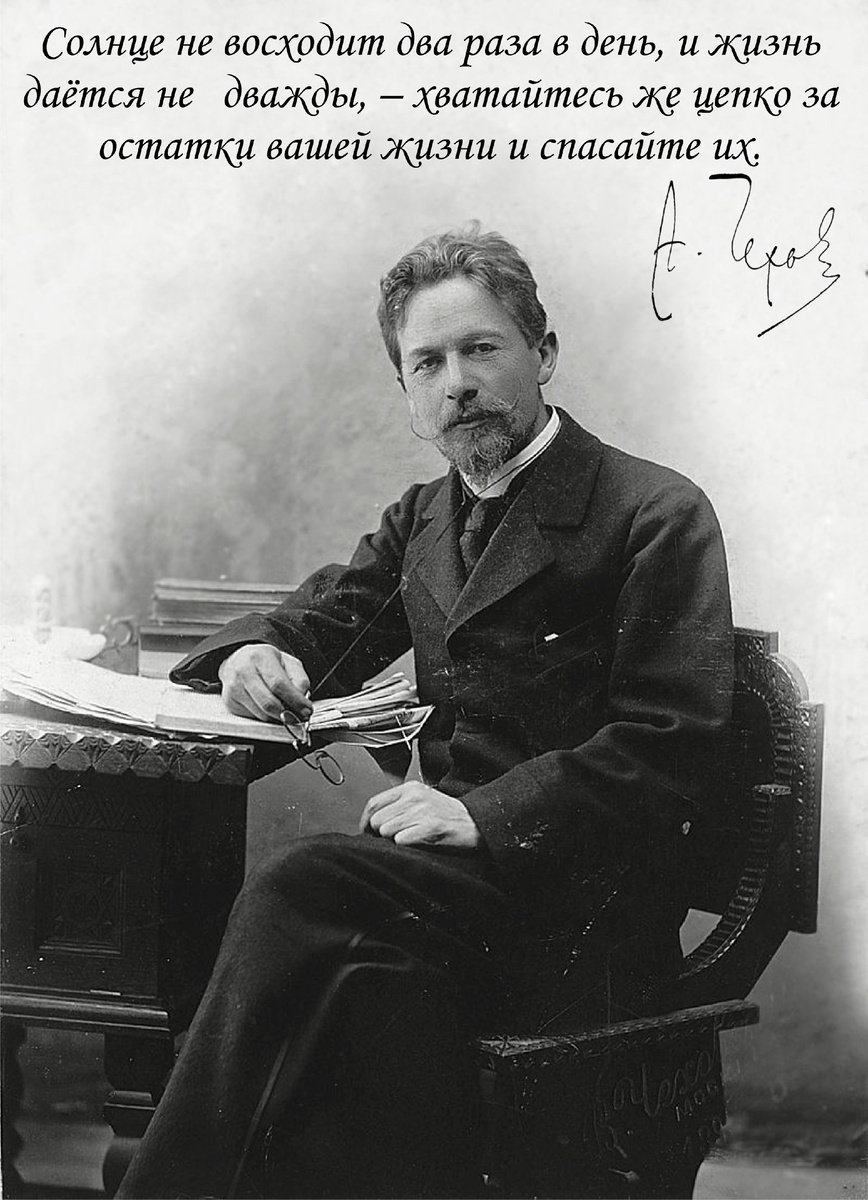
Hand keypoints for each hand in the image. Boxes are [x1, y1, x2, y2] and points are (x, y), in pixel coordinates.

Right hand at [217, 644, 312, 724]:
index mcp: (260, 657)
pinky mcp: (230, 702)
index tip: (306, 710)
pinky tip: (269, 708)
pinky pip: (253, 718)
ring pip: (262, 714)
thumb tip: (302, 702)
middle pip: (269, 703)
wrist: (239, 661)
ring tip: (285, 710)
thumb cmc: (266, 662)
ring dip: (278, 718)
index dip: (295, 701)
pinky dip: (266, 717)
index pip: (278, 684)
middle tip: (299, 717)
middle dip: (288, 714)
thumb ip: (300, 680)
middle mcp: (243, 671)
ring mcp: (233, 688)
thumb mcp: (288, 663)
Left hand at [360, 781, 479, 848]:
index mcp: (410, 788)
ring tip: (410, 838)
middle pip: (377, 820)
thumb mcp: (421, 800)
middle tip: (392, 839)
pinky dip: (405, 845)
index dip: (365, 822)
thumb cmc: (447, 816)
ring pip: (386, 831)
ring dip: (394, 840)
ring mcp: (422, 811)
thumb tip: (371, 822)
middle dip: (380, 834)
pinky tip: (417, 842)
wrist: (475, 823)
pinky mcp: (429, 827)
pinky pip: (400, 840)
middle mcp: (414, 797)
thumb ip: (398, 805)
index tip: (366, 832)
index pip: (373, 804)